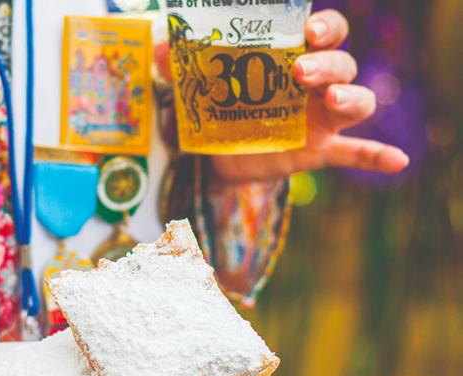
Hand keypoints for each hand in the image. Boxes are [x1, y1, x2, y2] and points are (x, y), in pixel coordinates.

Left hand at [157, 9, 409, 182]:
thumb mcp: (199, 82)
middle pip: (343, 63)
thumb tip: (164, 48)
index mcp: (295, 56)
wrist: (217, 154)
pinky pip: (357, 152)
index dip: (326, 27)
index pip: (327, 31)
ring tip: (331, 101)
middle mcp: (317, 82)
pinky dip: (377, 156)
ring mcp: (322, 118)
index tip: (308, 31)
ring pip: (357, 101)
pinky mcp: (320, 150)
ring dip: (351, 97)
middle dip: (328, 64)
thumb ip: (184, 64)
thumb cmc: (219, 103)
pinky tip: (398, 160)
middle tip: (300, 72)